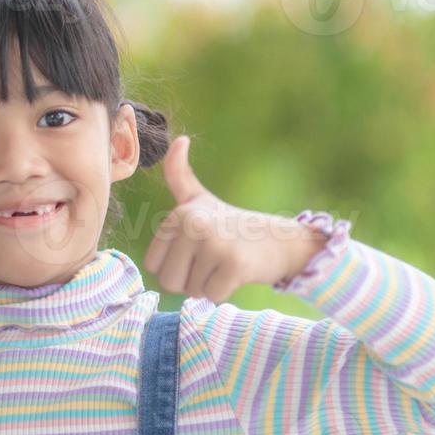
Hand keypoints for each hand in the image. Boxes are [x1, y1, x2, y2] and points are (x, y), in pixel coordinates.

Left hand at [142, 137, 326, 303]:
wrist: (280, 240)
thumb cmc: (233, 223)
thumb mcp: (200, 199)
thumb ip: (179, 175)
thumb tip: (180, 139)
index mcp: (179, 214)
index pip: (153, 265)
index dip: (174, 267)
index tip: (196, 252)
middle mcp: (193, 225)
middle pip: (169, 281)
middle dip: (189, 281)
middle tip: (212, 262)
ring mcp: (214, 243)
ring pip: (190, 291)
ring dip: (207, 286)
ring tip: (225, 264)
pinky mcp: (234, 264)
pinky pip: (212, 296)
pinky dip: (224, 292)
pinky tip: (237, 273)